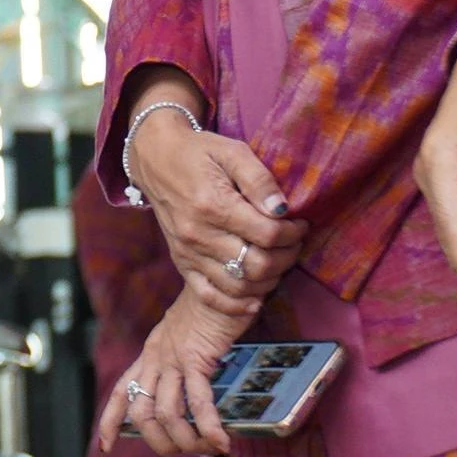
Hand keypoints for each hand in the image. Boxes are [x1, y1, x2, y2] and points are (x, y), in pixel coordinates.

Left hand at [94, 291, 242, 456]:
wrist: (223, 275)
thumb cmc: (213, 306)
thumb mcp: (187, 333)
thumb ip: (182, 358)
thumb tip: (194, 391)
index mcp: (150, 352)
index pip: (122, 391)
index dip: (110, 421)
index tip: (105, 446)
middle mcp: (155, 357)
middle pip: (141, 413)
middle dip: (160, 441)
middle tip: (185, 451)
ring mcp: (172, 357)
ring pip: (167, 414)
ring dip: (187, 440)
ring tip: (208, 449)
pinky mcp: (196, 356)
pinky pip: (198, 401)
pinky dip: (208, 427)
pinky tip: (220, 441)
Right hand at [121, 74, 304, 306]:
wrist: (156, 159)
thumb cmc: (199, 152)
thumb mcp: (232, 152)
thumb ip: (259, 179)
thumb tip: (282, 209)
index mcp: (213, 205)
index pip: (267, 234)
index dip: (293, 233)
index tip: (300, 223)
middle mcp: (199, 235)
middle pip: (257, 265)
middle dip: (286, 257)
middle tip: (294, 242)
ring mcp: (188, 253)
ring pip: (239, 285)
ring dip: (268, 279)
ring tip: (278, 261)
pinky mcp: (182, 262)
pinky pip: (210, 296)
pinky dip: (236, 304)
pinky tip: (255, 299)